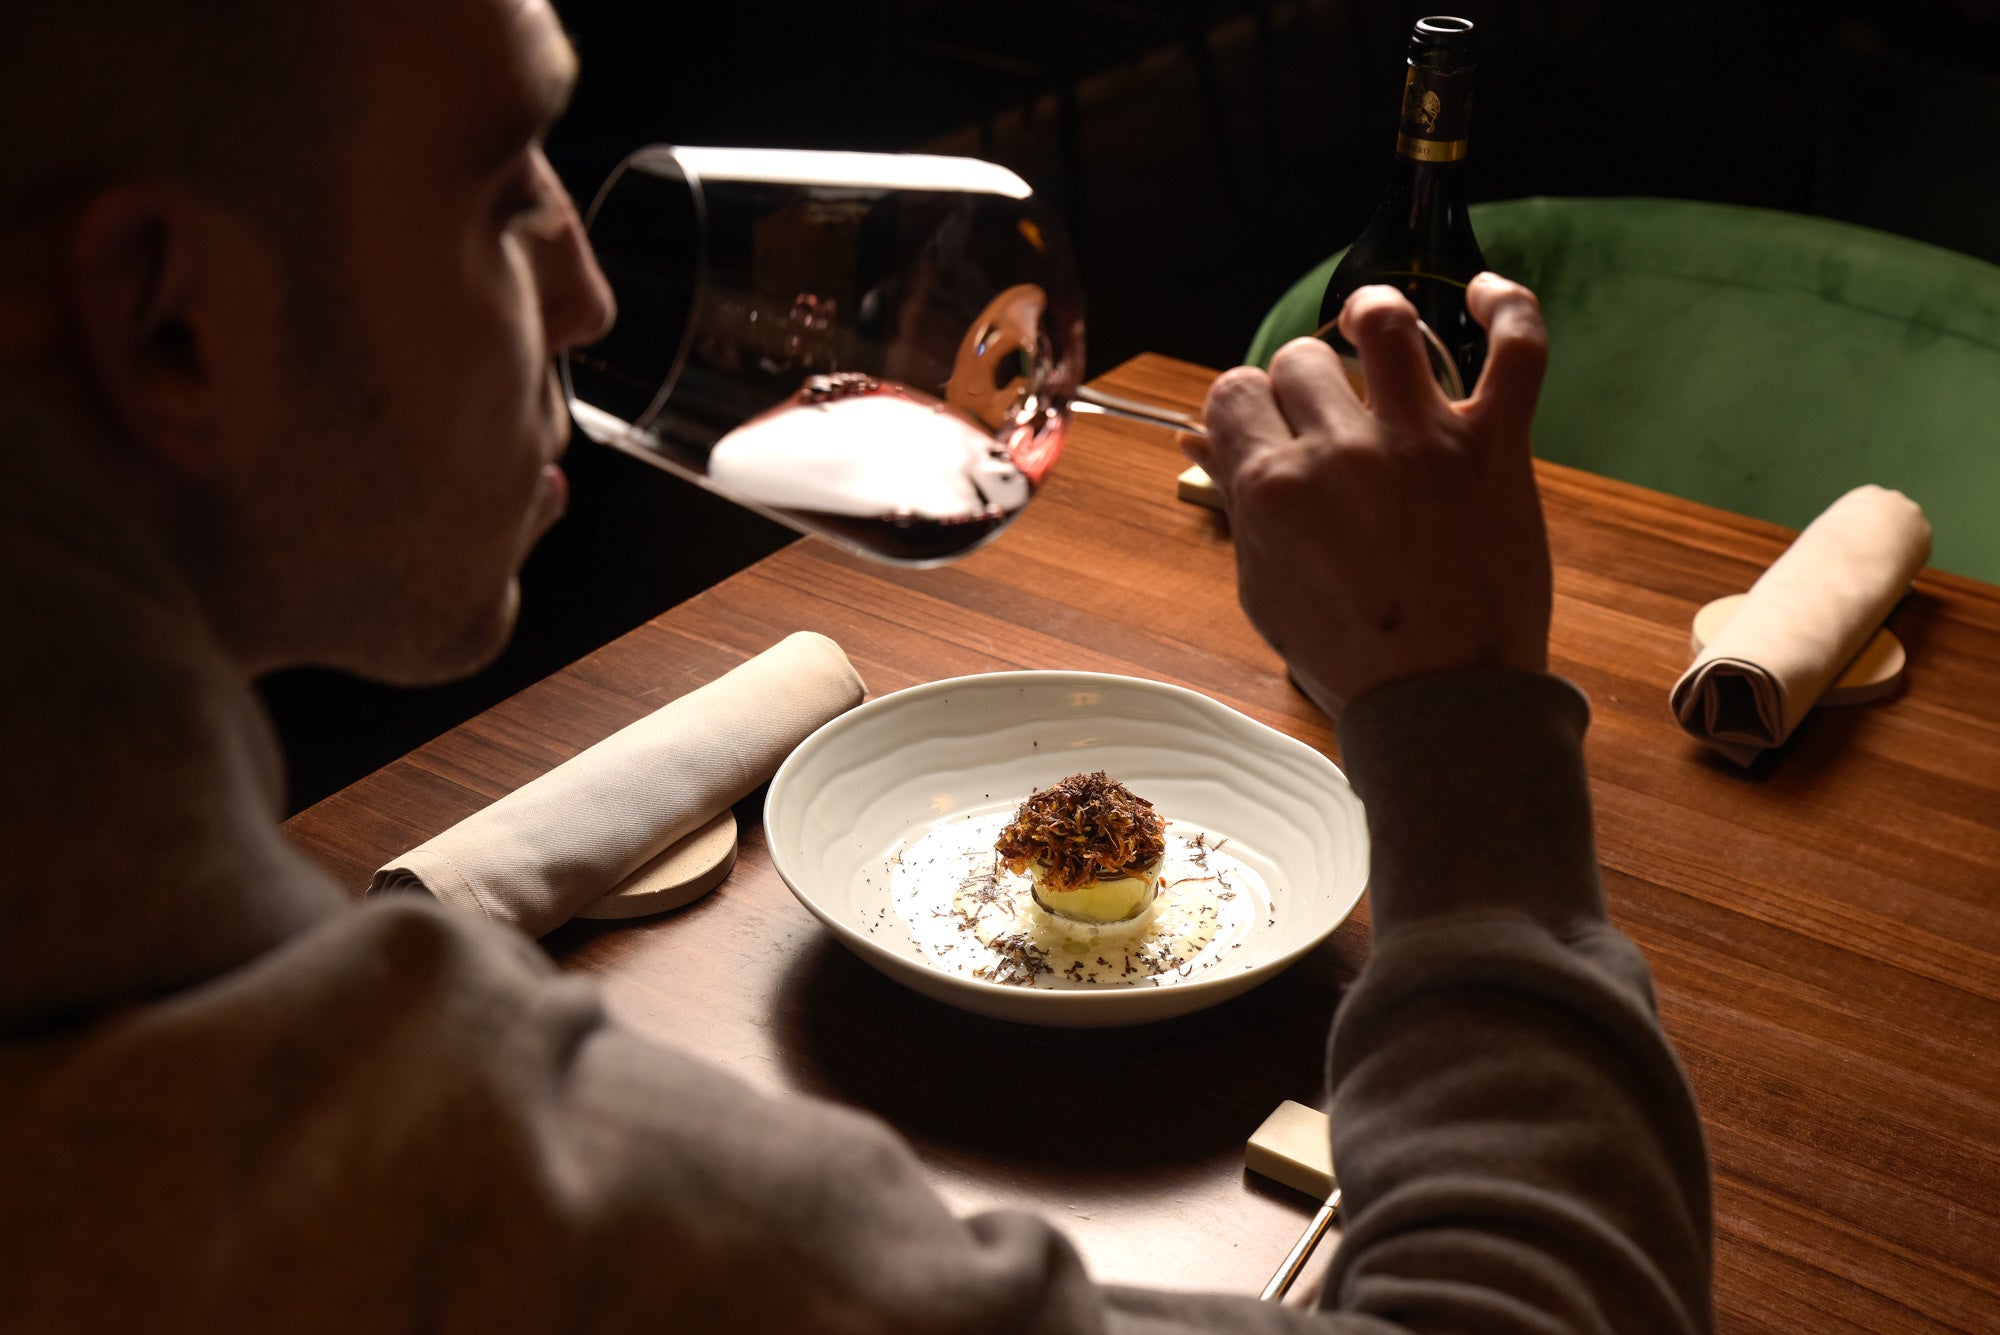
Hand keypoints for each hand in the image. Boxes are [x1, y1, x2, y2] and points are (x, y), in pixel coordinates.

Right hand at [1183, 274, 1551, 717]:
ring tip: (1371, 328)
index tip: (1267, 426)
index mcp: (1273, 488)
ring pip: (1386, 323)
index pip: (1235, 392)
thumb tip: (1205, 440)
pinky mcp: (1495, 448)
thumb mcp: (1265, 587)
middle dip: (1306, 384)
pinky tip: (1489, 293)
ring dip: (1371, 315)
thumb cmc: (1352, 660)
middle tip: (1326, 422)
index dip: (1247, 405)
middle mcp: (1341, 453)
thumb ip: (1239, 504)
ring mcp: (1423, 443)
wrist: (1445, 709)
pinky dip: (1508, 307)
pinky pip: (1515, 348)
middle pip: (1301, 361)